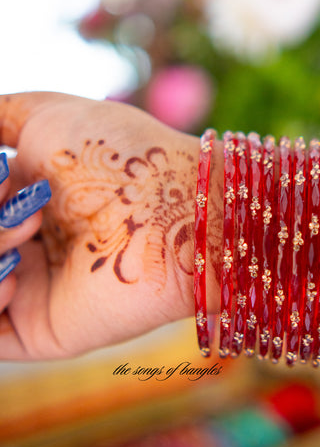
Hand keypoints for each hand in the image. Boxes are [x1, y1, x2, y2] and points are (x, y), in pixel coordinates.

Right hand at [0, 92, 204, 358]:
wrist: (175, 205)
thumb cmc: (119, 152)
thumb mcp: (44, 114)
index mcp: (21, 204)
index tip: (6, 171)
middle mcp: (23, 249)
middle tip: (31, 205)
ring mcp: (29, 292)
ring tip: (30, 230)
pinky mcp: (41, 332)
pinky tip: (13, 275)